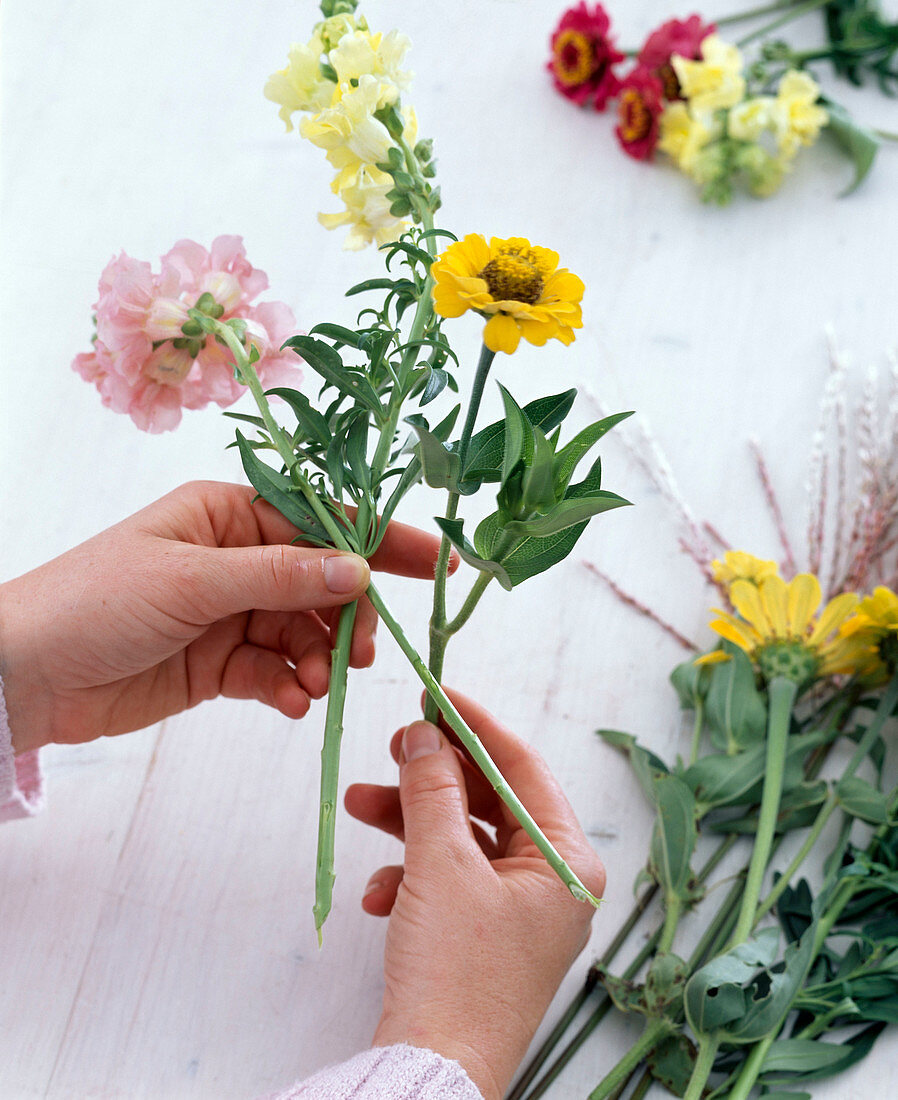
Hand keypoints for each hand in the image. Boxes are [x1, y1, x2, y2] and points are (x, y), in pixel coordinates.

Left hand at [0, 481, 448, 753]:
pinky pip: (275, 670)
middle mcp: (235, 558)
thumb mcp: (192, 582)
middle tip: (357, 654)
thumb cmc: (96, 602)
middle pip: (321, 583)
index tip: (438, 565)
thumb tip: (359, 571)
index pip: (322, 521)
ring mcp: (229, 612)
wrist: (25, 675)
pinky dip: (288, 687)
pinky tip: (287, 702)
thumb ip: (281, 577)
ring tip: (312, 684)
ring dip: (318, 660)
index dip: (382, 541)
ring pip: (303, 632)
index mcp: (227, 514)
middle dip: (346, 618)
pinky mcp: (219, 663)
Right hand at [345, 689, 604, 1099]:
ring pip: (462, 839)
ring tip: (359, 803)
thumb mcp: (440, 864)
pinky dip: (412, 876)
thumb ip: (432, 789)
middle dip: (432, 777)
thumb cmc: (455, 971)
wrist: (431, 1071)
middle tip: (393, 747)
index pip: (522, 768)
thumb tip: (423, 734)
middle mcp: (553, 882)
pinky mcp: (486, 935)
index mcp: (566, 861)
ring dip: (410, 822)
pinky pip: (450, 881)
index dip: (475, 726)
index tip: (435, 694)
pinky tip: (378, 895)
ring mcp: (521, 911)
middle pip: (489, 801)